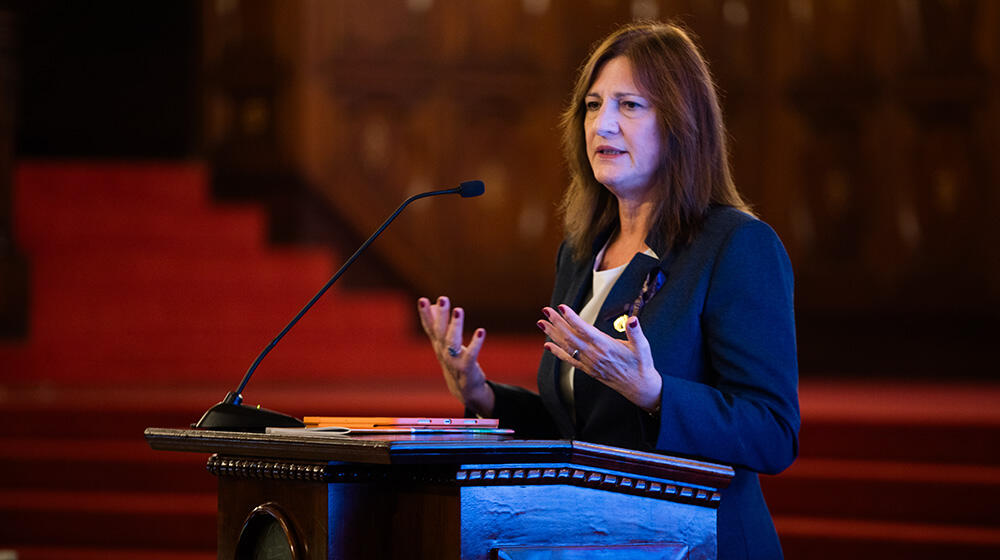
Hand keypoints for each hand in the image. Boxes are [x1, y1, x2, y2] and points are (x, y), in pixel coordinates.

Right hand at [416, 296, 494, 415]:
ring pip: (452, 343)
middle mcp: (443, 352)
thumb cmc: (454, 361)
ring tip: (458, 310)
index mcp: (438, 344)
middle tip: (443, 299)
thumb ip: (438, 324)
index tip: (422, 299)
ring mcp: (454, 361)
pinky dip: (475, 343)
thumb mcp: (444, 342)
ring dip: (455, 326)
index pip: (429, 327)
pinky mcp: (466, 368)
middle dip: (440, 315)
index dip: (425, 314)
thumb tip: (432, 304)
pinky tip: (481, 331)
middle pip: (439, 332)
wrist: (464, 389)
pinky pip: (471, 354)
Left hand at [538, 304, 661, 412]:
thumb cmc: (641, 365)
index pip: (585, 330)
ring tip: (542, 323)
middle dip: (557, 322)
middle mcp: (594, 355)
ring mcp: (589, 363)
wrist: (639, 387)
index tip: (561, 308)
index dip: (572, 318)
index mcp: (606, 346)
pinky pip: (569, 360)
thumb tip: (632, 320)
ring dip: (553, 334)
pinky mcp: (588, 369)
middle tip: (545, 311)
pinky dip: (557, 352)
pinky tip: (548, 346)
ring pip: (567, 346)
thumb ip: (635, 332)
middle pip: (571, 336)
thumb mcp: (643, 346)